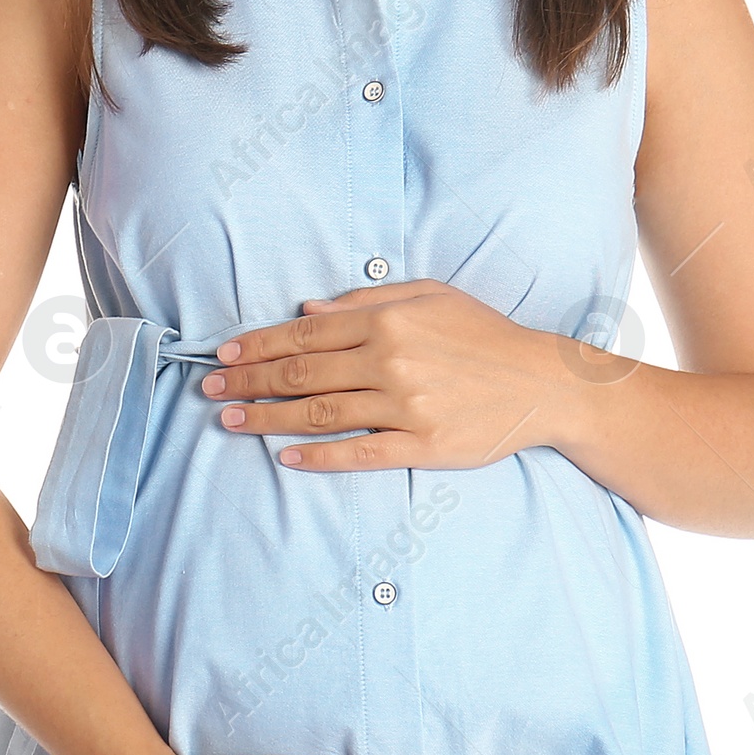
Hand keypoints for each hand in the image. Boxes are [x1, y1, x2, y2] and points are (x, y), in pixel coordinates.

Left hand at [200, 279, 581, 471]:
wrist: (543, 382)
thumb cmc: (484, 334)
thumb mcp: (430, 296)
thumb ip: (367, 301)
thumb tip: (308, 309)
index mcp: (389, 319)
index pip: (307, 333)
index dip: (259, 345)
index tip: (224, 356)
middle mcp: (392, 359)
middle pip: (303, 372)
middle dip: (249, 382)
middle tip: (211, 391)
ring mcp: (406, 405)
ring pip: (321, 413)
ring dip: (269, 419)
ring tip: (231, 423)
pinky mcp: (422, 445)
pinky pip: (359, 452)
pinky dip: (319, 456)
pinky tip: (287, 458)